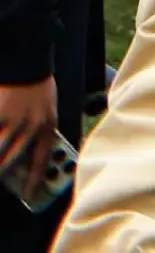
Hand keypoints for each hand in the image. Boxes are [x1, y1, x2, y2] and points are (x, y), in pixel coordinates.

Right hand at [0, 76, 56, 199]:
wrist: (28, 62)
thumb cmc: (38, 86)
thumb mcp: (47, 109)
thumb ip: (39, 131)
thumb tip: (25, 157)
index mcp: (48, 125)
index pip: (42, 160)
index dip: (34, 180)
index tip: (28, 194)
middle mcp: (31, 125)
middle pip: (13, 160)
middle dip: (4, 174)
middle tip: (3, 178)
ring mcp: (12, 120)